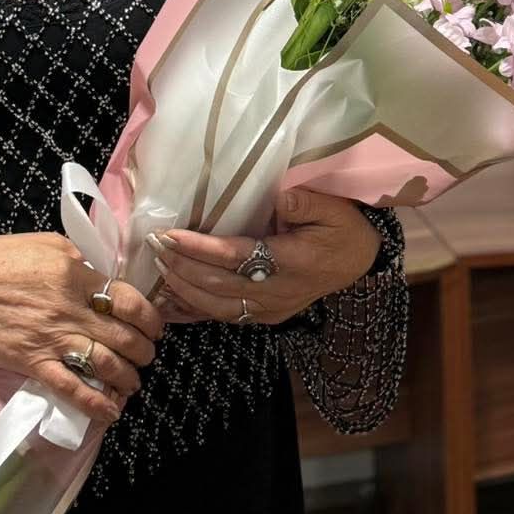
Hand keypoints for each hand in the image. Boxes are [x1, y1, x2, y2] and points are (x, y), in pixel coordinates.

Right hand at [0, 232, 163, 429]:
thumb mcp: (47, 243)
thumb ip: (79, 260)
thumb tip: (101, 275)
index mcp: (76, 276)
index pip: (127, 299)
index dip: (149, 316)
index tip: (154, 325)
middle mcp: (70, 309)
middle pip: (123, 335)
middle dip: (144, 350)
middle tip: (148, 354)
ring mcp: (51, 338)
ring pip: (104, 363)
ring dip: (127, 377)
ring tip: (133, 382)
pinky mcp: (31, 362)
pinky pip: (70, 387)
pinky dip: (94, 402)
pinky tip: (110, 410)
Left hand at [153, 188, 378, 327]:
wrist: (361, 264)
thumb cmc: (344, 230)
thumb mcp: (335, 208)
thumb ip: (306, 201)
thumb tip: (278, 197)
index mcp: (291, 262)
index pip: (236, 257)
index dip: (200, 248)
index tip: (170, 235)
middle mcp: (275, 292)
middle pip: (218, 285)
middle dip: (181, 267)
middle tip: (153, 246)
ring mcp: (269, 309)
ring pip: (216, 306)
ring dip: (183, 289)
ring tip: (157, 268)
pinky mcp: (265, 317)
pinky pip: (223, 317)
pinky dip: (194, 311)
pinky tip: (170, 304)